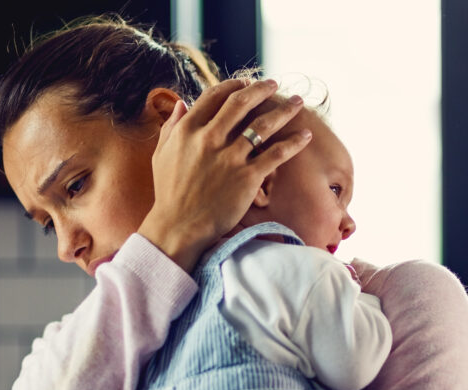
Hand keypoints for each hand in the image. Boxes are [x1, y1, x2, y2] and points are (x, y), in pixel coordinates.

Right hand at [138, 78, 311, 271]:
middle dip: (261, 89)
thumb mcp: (162, 155)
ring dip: (284, 110)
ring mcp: (230, 158)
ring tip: (297, 102)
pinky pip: (276, 154)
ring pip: (263, 124)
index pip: (214, 96)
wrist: (179, 227)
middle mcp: (210, 138)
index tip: (245, 83)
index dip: (233, 85)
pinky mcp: (247, 177)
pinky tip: (306, 135)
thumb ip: (171, 127)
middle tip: (274, 84)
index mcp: (188, 130)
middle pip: (241, 102)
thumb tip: (181, 104)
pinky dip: (294, 142)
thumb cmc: (169, 194)